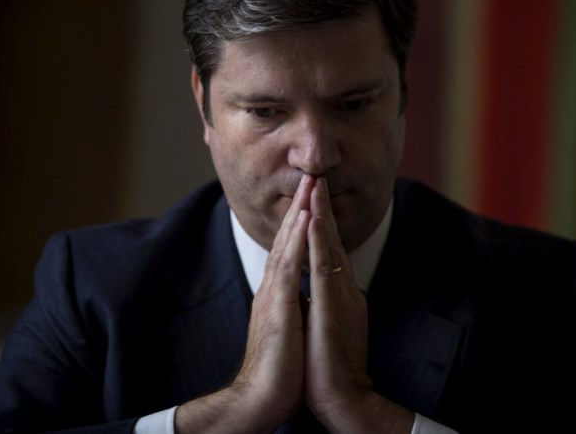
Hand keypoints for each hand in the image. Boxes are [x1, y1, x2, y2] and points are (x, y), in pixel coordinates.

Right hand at [176, 175, 314, 432]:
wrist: (260, 399)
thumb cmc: (279, 368)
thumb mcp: (290, 328)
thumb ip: (295, 306)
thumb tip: (305, 295)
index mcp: (280, 293)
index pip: (292, 249)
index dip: (303, 222)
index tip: (315, 197)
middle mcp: (274, 288)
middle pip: (288, 239)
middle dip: (302, 206)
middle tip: (313, 175)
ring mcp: (273, 296)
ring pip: (288, 244)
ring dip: (300, 213)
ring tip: (311, 184)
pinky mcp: (278, 308)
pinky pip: (290, 267)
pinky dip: (298, 240)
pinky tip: (305, 220)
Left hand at [305, 178, 412, 431]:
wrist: (341, 396)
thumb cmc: (329, 365)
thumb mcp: (326, 324)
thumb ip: (323, 301)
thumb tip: (315, 286)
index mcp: (338, 292)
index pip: (328, 249)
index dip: (320, 221)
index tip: (311, 195)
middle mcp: (343, 288)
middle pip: (331, 239)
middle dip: (321, 207)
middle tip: (315, 176)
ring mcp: (341, 296)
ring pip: (330, 246)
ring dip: (321, 214)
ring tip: (314, 185)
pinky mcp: (334, 307)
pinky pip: (325, 266)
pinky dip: (319, 240)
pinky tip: (313, 220)